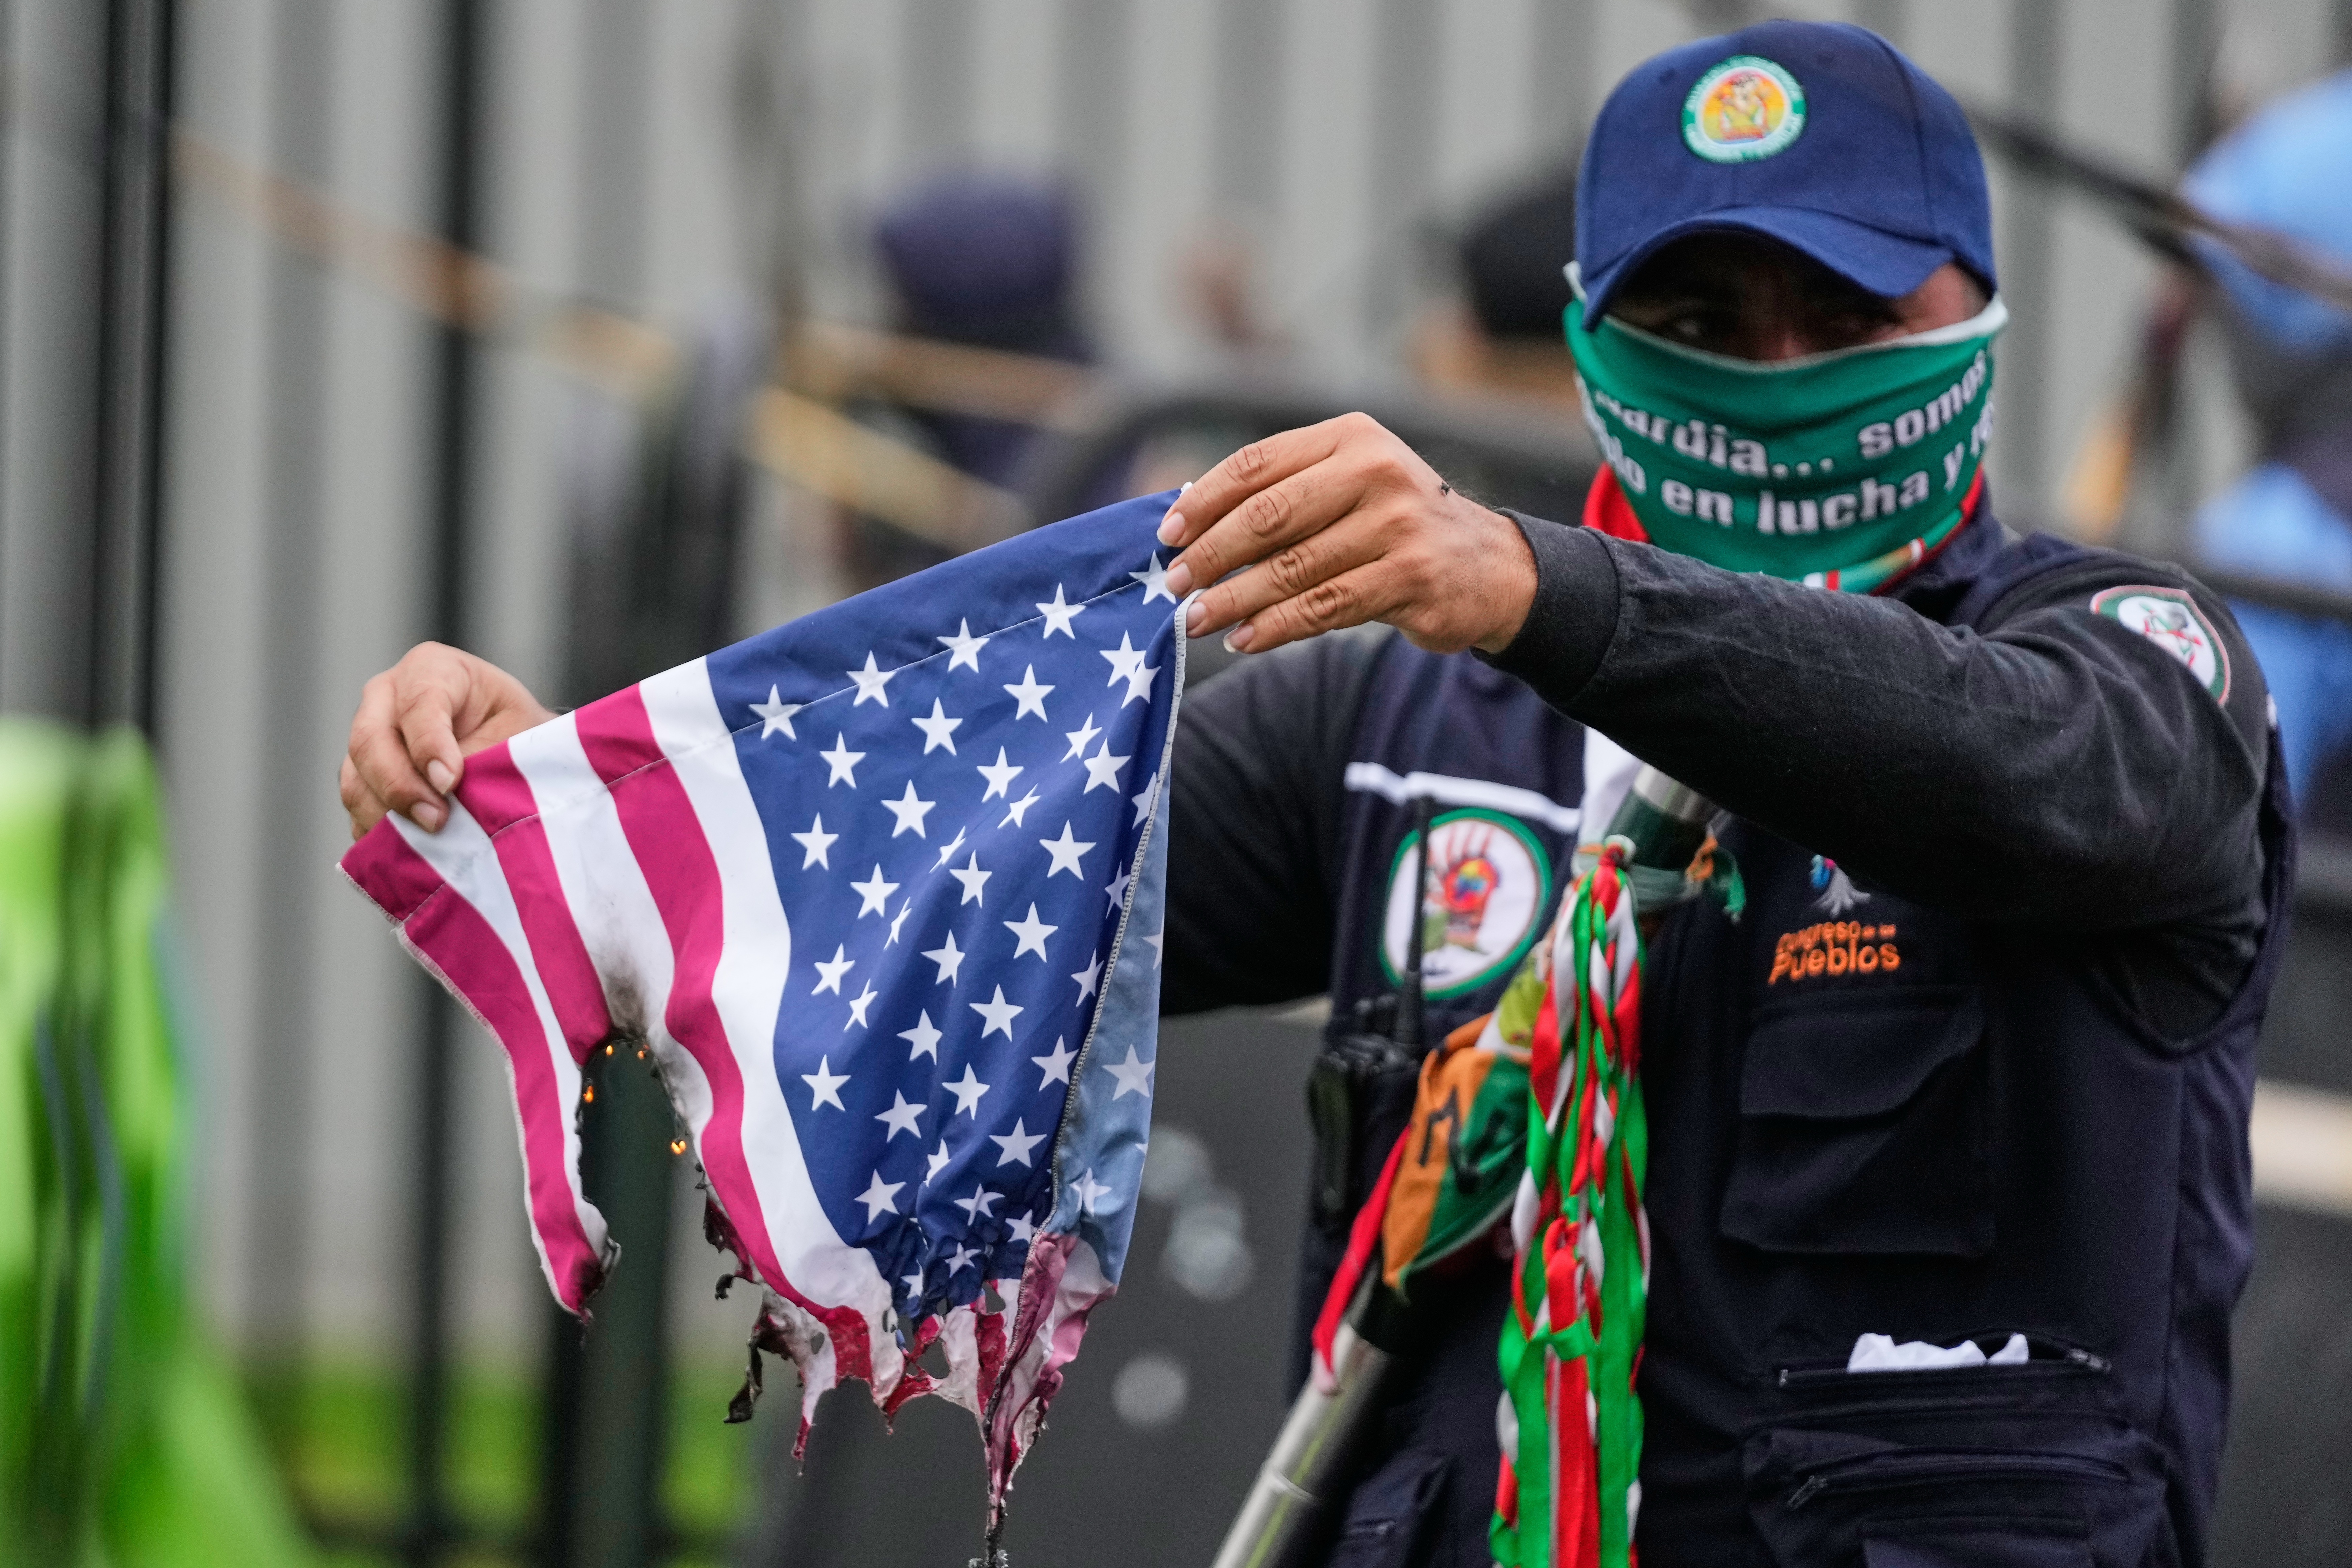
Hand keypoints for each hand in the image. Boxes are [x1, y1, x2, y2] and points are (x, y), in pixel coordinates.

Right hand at [339, 642, 555, 838]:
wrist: (507, 745)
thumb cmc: (516, 730)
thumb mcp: (517, 731)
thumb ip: (486, 756)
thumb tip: (455, 797)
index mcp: (430, 669)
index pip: (418, 702)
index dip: (429, 744)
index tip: (450, 781)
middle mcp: (386, 697)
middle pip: (369, 741)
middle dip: (400, 786)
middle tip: (436, 820)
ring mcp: (367, 738)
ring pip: (355, 779)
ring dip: (386, 815)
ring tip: (428, 841)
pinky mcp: (361, 777)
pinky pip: (357, 809)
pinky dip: (378, 833)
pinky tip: (409, 851)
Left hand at [1157, 413, 1537, 656]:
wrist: (1490, 566)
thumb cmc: (1397, 525)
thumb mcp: (1350, 487)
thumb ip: (1287, 494)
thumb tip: (1190, 524)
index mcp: (1352, 437)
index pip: (1259, 463)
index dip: (1205, 499)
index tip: (1167, 534)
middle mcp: (1377, 471)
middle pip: (1269, 514)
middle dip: (1212, 553)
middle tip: (1173, 583)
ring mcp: (1398, 525)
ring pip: (1293, 568)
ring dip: (1234, 599)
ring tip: (1196, 619)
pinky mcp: (1411, 578)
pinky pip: (1324, 607)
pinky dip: (1276, 626)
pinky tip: (1244, 638)